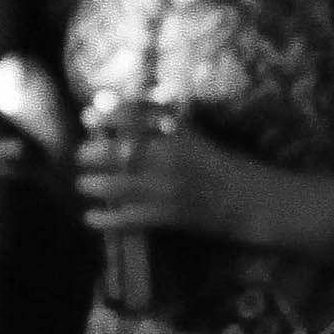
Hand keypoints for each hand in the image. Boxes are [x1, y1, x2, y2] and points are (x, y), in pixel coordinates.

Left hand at [77, 101, 298, 249]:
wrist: (252, 201)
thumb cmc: (223, 165)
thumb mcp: (194, 135)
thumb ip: (162, 123)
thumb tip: (120, 114)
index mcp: (177, 133)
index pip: (132, 116)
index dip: (106, 116)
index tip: (91, 119)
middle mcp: (168, 158)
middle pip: (114, 152)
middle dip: (90, 154)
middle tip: (82, 156)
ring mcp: (165, 189)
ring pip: (114, 185)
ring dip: (91, 184)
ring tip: (84, 184)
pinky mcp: (167, 216)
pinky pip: (126, 218)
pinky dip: (104, 219)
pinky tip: (90, 217)